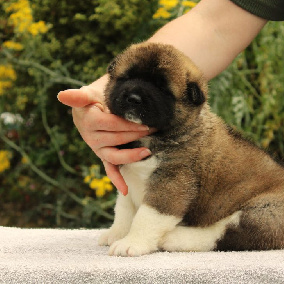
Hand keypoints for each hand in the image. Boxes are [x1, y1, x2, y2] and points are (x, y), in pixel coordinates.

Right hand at [58, 80, 152, 194]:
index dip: (129, 125)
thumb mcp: (90, 92)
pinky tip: (124, 190)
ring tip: (147, 152)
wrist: (95, 103)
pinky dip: (116, 180)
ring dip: (131, 156)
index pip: (112, 124)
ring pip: (114, 156)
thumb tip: (62, 96)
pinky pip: (109, 169)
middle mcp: (90, 137)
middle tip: (155, 129)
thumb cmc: (97, 95)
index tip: (145, 124)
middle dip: (137, 135)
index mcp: (88, 120)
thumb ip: (79, 96)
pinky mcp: (103, 154)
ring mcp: (97, 148)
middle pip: (116, 139)